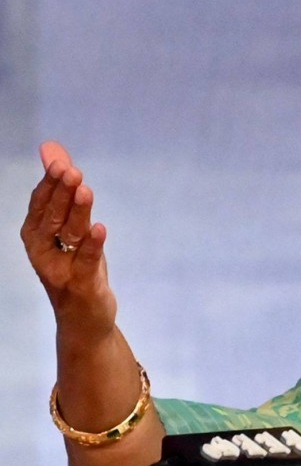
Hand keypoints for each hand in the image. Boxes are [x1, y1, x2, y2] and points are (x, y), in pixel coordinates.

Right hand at [20, 141, 116, 339]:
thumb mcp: (70, 227)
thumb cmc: (76, 266)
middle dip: (62, 193)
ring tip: (85, 191)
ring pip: (69, 235)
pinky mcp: (82, 284)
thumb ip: (62, 189)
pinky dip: (93, 245)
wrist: (84, 318)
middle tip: (72, 171)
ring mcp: (60, 269)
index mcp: (36, 235)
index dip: (50, 182)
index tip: (59, 160)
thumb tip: (52, 148)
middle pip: (53, 217)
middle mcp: (42, 250)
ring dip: (77, 212)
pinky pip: (87, 261)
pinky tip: (100, 228)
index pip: (41, 203)